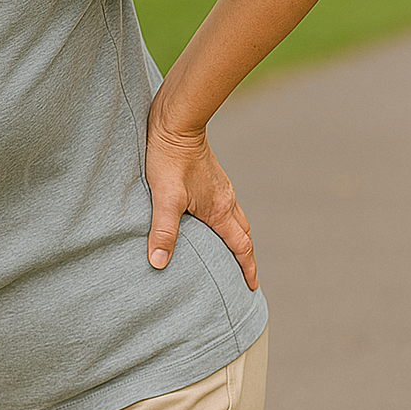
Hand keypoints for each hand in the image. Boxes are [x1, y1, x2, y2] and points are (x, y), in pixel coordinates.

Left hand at [144, 112, 257, 290]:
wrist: (176, 122)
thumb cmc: (169, 158)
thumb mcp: (164, 197)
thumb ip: (163, 230)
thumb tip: (158, 263)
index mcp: (220, 210)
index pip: (241, 246)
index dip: (247, 268)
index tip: (252, 287)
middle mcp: (226, 200)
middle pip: (243, 234)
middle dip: (244, 256)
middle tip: (242, 276)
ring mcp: (220, 188)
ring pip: (235, 219)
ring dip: (235, 237)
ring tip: (227, 253)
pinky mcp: (211, 178)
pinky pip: (225, 207)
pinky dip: (224, 221)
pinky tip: (208, 221)